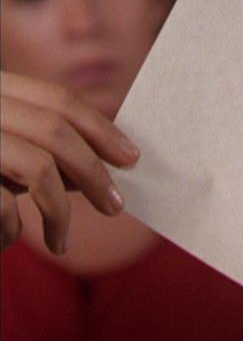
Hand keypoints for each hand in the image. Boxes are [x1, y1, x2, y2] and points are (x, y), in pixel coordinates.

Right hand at [1, 71, 139, 254]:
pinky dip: (14, 227)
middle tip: (115, 204)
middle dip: (94, 172)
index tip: (130, 157)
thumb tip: (98, 163)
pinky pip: (2, 204)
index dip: (100, 127)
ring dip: (61, 211)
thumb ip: (34, 146)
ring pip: (37, 169)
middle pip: (56, 132)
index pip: (56, 99)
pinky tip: (12, 238)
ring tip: (64, 241)